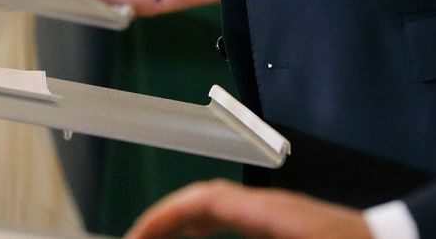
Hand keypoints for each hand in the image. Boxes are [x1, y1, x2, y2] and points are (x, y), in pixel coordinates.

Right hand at [126, 181, 371, 238]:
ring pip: (227, 214)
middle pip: (210, 203)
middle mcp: (276, 209)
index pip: (203, 201)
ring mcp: (288, 218)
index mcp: (270, 214)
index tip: (136, 236)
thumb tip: (198, 218)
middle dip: (171, 222)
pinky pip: (246, 225)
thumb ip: (238, 229)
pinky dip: (219, 233)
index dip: (164, 217)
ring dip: (194, 229)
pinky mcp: (299, 231)